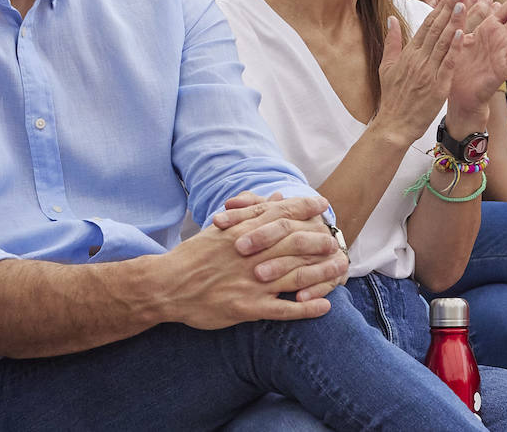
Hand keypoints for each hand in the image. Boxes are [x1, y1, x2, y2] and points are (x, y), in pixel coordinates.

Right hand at [161, 195, 344, 329]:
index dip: (303, 208)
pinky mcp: (247, 307)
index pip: (278, 214)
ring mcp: (250, 282)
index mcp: (240, 232)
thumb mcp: (218, 229)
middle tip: (335, 239)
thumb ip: (248, 214)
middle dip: (318, 239)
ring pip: (295, 275)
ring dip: (321, 272)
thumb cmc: (192, 257)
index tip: (322, 204)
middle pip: (293, 243)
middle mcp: (249, 254)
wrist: (166, 285)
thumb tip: (274, 198)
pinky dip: (306, 308)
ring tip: (340, 270)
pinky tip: (324, 307)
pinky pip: (283, 309)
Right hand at [373, 0, 464, 144]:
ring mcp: (428, 71)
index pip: (425, 25)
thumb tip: (391, 18)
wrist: (395, 124)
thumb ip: (392, 42)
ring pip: (444, 42)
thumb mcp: (387, 67)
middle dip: (449, 8)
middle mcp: (418, 59)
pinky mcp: (438, 84)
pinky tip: (463, 33)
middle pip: (436, 29)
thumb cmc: (392, 97)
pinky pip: (448, 63)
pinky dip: (456, 48)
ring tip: (464, 3)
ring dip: (455, 21)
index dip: (438, 8)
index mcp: (408, 54)